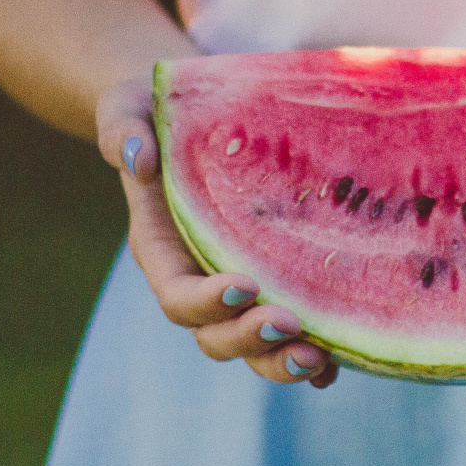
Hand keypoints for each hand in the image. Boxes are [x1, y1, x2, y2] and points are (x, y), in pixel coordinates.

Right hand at [95, 75, 339, 387]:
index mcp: (162, 250)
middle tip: (288, 324)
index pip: (177, 294)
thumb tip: (137, 158)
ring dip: (282, 359)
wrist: (194, 114)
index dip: (205, 301)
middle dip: (249, 339)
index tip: (242, 285)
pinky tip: (343, 359)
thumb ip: (122, 128)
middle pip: (215, 336)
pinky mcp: (278, 285)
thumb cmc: (157, 109)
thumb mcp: (129, 105)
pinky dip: (316, 357)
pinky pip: (293, 334)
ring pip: (254, 347)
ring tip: (318, 357)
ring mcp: (241, 290)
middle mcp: (200, 280)